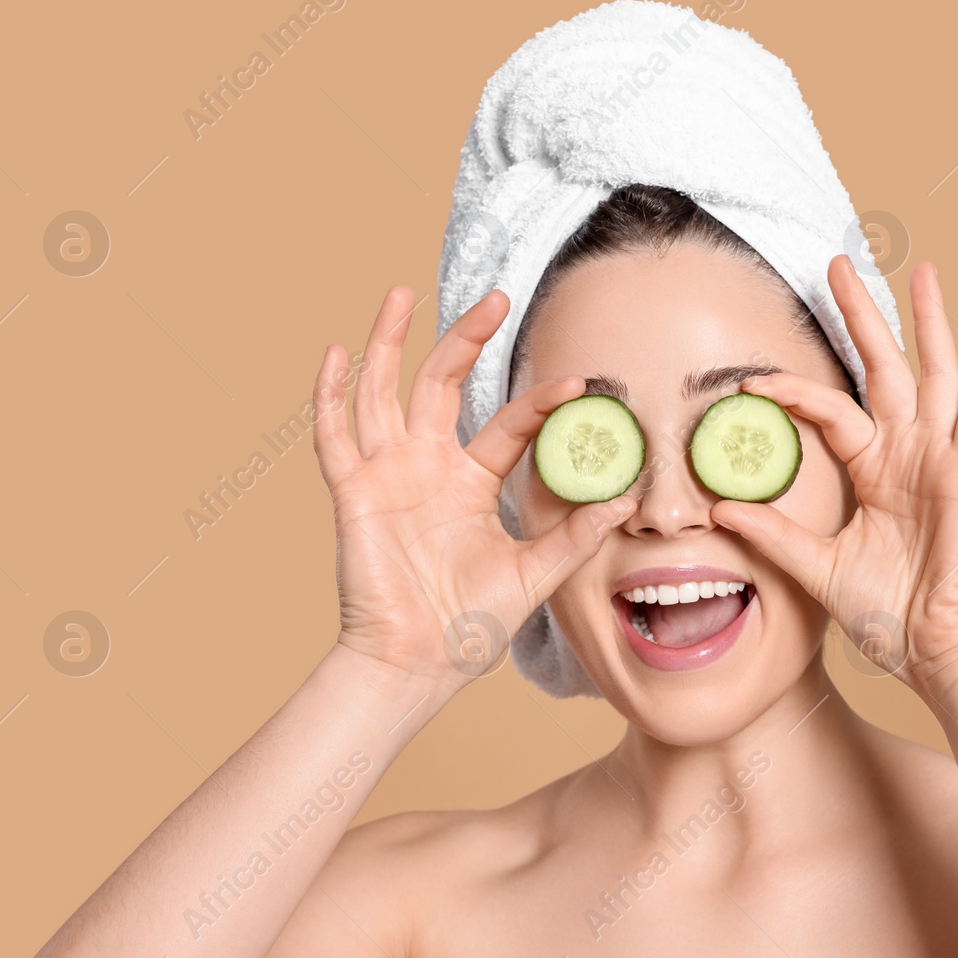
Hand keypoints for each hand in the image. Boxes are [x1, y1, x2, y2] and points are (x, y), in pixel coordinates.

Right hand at [311, 285, 636, 689]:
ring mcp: (387, 475)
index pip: (507, 425)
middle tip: (495, 297)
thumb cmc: (470, 625)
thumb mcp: (536, 573)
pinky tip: (334, 352)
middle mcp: (427, 467)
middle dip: (465, 339)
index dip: (540, 402)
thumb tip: (628, 498)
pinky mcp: (353, 493)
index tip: (578, 383)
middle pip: (442, 384)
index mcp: (470, 483)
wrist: (418, 664)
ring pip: (383, 393)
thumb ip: (577, 534)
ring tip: (401, 293)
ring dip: (390, 342)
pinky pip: (333, 437)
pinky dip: (329, 395)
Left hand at [710, 255, 957, 687]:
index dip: (791, 392)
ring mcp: (941, 459)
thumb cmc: (889, 614)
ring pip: (933, 375)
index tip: (749, 383)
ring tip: (922, 271)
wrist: (936, 648)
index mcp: (874, 470)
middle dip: (861, 316)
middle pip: (883, 368)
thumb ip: (774, 535)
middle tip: (837, 265)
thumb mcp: (817, 568)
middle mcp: (907, 453)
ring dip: (926, 323)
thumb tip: (719, 508)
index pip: (829, 411)